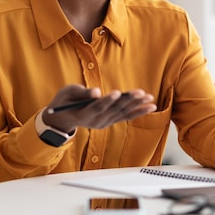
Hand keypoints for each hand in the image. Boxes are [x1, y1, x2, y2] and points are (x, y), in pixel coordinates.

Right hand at [41, 84, 155, 132]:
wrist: (64, 117)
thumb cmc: (65, 100)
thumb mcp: (68, 93)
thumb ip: (82, 93)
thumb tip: (96, 92)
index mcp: (83, 113)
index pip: (97, 107)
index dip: (107, 100)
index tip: (117, 92)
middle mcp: (96, 121)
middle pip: (114, 110)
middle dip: (128, 101)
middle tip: (141, 93)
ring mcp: (104, 123)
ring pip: (123, 113)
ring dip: (137, 106)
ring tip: (149, 98)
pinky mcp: (110, 121)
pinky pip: (126, 116)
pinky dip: (139, 112)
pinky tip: (150, 106)